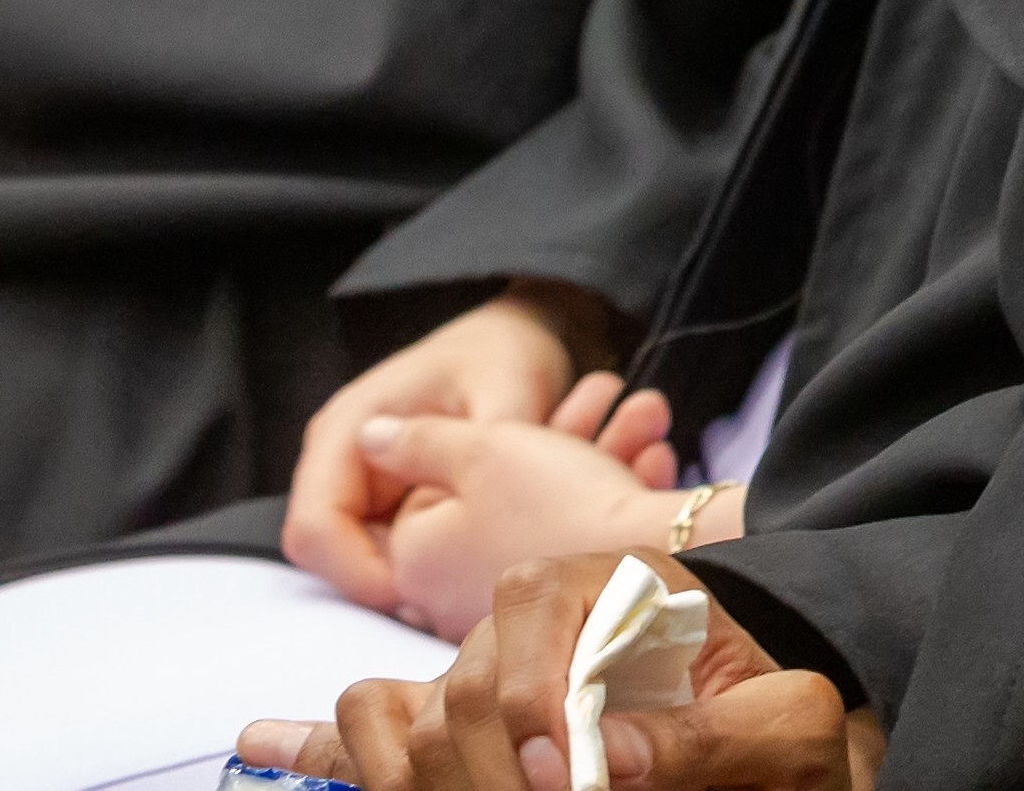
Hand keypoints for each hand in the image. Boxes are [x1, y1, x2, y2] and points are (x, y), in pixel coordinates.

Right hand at [247, 558, 875, 790]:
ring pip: (402, 721)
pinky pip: (378, 727)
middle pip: (458, 695)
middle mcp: (532, 624)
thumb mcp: (790, 723)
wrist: (796, 718)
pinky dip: (316, 742)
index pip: (525, 638)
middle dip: (493, 774)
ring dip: (420, 777)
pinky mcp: (474, 731)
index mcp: (607, 590)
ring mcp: (493, 678)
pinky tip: (260, 738)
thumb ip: (714, 736)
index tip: (577, 781)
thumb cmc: (795, 713)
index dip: (540, 720)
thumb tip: (611, 758)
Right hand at [286, 291, 603, 613]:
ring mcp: (354, 482)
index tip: (420, 595)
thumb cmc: (503, 359)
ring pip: (353, 565)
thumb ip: (472, 454)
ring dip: (403, 581)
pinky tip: (466, 565)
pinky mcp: (379, 503)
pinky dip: (418, 572)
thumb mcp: (504, 397)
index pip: (314, 530)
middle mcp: (337, 459)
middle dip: (383, 585)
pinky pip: (382, 558)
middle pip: (326, 557)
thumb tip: (431, 516)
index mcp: (347, 428)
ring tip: (464, 580)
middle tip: (448, 599)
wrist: (510, 340)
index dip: (358, 575)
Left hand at [361, 384, 688, 641]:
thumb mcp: (476, 446)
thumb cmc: (556, 501)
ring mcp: (504, 616)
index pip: (423, 488)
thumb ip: (412, 440)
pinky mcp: (556, 624)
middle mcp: (449, 601)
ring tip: (643, 417)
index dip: (477, 448)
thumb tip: (369, 437)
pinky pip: (568, 547)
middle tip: (601, 400)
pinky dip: (603, 504)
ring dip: (591, 457)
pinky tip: (649, 461)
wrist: (655, 560)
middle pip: (489, 498)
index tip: (532, 422)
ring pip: (539, 514)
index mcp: (415, 560)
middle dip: (548, 442)